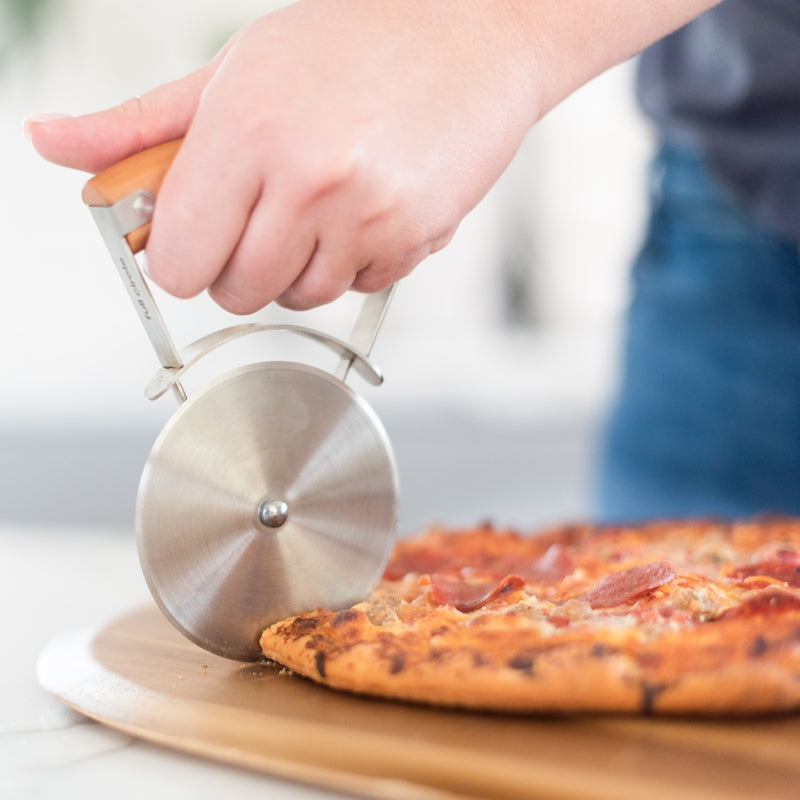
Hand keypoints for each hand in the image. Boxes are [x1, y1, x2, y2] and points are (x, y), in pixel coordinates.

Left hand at [26, 0, 539, 312]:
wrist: (474, 35)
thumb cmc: (354, 44)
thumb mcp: (234, 71)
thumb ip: (141, 127)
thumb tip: (55, 146)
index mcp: (244, 127)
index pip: (176, 259)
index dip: (181, 257)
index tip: (197, 239)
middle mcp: (303, 176)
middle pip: (234, 293)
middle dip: (240, 268)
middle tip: (265, 218)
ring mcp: (362, 213)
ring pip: (298, 298)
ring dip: (300, 268)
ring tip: (324, 206)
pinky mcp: (410, 239)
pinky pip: (357, 288)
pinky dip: (355, 263)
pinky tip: (369, 209)